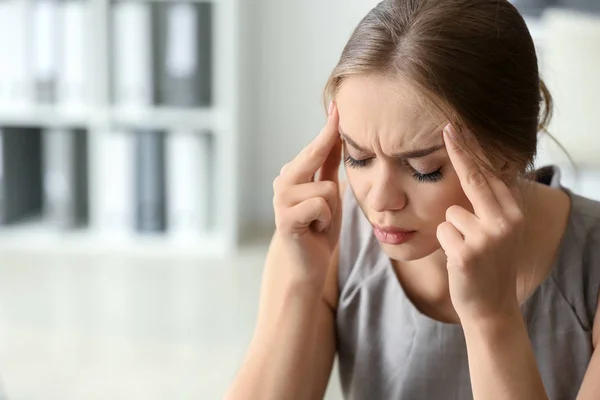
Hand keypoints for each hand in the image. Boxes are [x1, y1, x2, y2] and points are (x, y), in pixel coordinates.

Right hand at [272, 102, 342, 283]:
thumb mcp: (329, 192)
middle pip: (318, 159)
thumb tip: (336, 133)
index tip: (337, 104)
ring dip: (332, 210)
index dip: (329, 129)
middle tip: (326, 199)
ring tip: (320, 222)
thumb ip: (330, 164)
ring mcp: (281, 198)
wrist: (308, 264)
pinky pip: (321, 206)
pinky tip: (315, 230)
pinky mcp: (285, 217)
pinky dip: (326, 220)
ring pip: (327, 188)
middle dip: (331, 175)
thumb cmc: (319, 227)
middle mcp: (283, 181)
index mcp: (293, 173)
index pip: (316, 147)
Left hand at [437, 124, 524, 325]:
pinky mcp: (467, 252)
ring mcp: (487, 237)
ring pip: (449, 213)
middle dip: (459, 150)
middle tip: (447, 126)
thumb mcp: (498, 233)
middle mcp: (505, 221)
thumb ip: (489, 205)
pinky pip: (442, 231)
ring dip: (450, 230)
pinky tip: (459, 261)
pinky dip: (444, 244)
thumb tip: (474, 171)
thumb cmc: (489, 266)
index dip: (471, 151)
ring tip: (465, 250)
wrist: (491, 307)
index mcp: (513, 214)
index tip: (458, 129)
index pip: (489, 175)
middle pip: (474, 178)